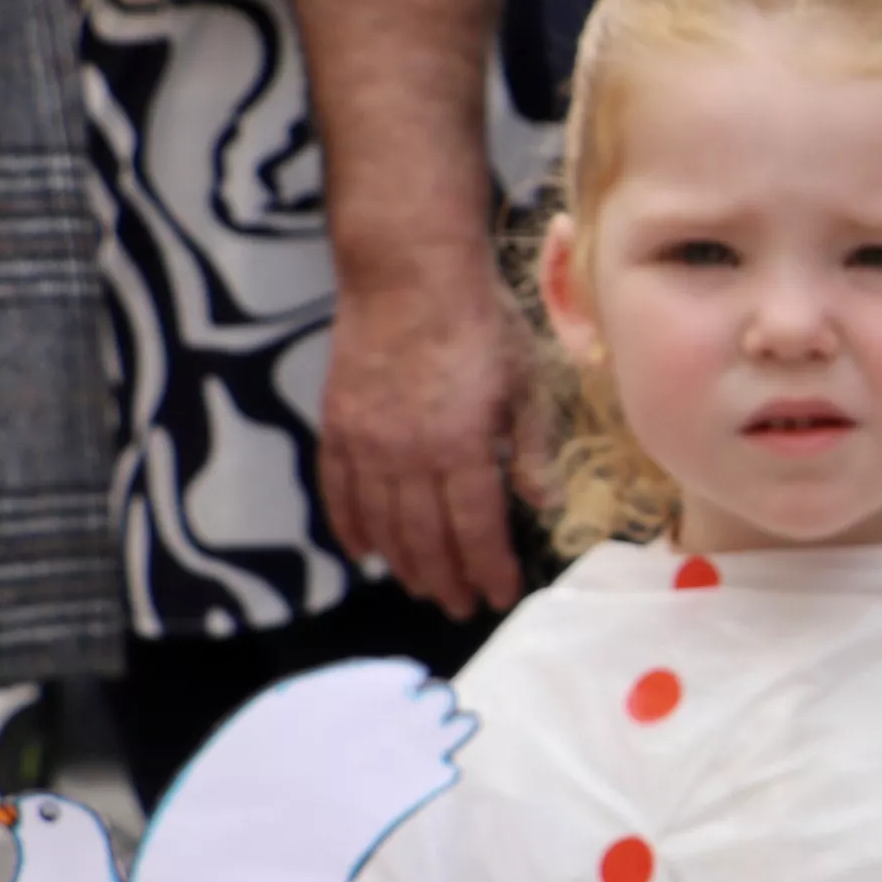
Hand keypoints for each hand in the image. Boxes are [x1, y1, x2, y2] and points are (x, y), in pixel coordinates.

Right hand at [320, 259, 530, 617]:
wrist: (409, 275)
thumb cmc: (482, 324)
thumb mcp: (527, 384)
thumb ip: (530, 449)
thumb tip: (543, 505)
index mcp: (461, 448)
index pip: (475, 530)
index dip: (487, 569)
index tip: (498, 595)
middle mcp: (407, 456)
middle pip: (425, 538)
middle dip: (446, 579)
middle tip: (459, 606)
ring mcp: (366, 443)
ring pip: (381, 524)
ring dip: (402, 563)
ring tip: (422, 588)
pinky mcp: (338, 426)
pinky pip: (338, 492)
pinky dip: (350, 527)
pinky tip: (363, 552)